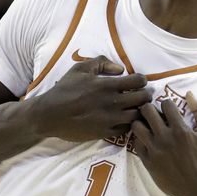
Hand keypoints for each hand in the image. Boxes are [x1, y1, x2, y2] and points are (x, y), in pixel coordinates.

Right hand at [30, 56, 149, 141]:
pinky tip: (124, 118)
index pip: (139, 81)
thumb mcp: (80, 69)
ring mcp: (110, 120)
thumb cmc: (65, 89)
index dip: (142, 80)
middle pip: (143, 99)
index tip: (138, 82)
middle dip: (146, 95)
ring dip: (139, 111)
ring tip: (134, 107)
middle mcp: (112, 103)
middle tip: (142, 94)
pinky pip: (126, 129)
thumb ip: (102, 63)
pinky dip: (128, 123)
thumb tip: (120, 69)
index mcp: (107, 85)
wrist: (50, 115)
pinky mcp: (105, 132)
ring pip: (138, 116)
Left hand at [130, 92, 196, 195]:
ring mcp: (154, 150)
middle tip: (153, 114)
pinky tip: (147, 140)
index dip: (167, 104)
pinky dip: (139, 139)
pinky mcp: (147, 161)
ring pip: (136, 126)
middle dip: (150, 108)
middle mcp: (165, 138)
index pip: (166, 104)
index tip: (168, 110)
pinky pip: (135, 143)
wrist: (196, 189)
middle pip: (146, 110)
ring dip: (141, 122)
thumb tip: (190, 94)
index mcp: (180, 130)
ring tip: (147, 126)